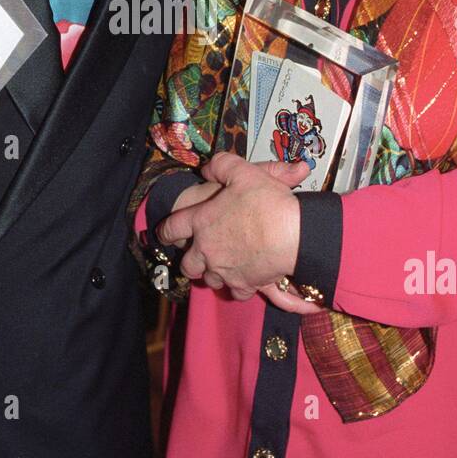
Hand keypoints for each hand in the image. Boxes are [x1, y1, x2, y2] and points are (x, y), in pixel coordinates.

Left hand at [156, 152, 308, 300]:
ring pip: (210, 280)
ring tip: (222, 268)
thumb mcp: (243, 172)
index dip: (166, 231)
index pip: (173, 228)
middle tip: (196, 258)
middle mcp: (207, 250)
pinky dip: (238, 287)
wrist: (293, 235)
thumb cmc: (267, 203)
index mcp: (202, 222)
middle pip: (188, 265)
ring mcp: (224, 271)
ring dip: (213, 274)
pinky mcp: (244, 284)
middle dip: (190, 262)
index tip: (163, 234)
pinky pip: (235, 292)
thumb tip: (208, 168)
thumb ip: (221, 166)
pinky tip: (244, 280)